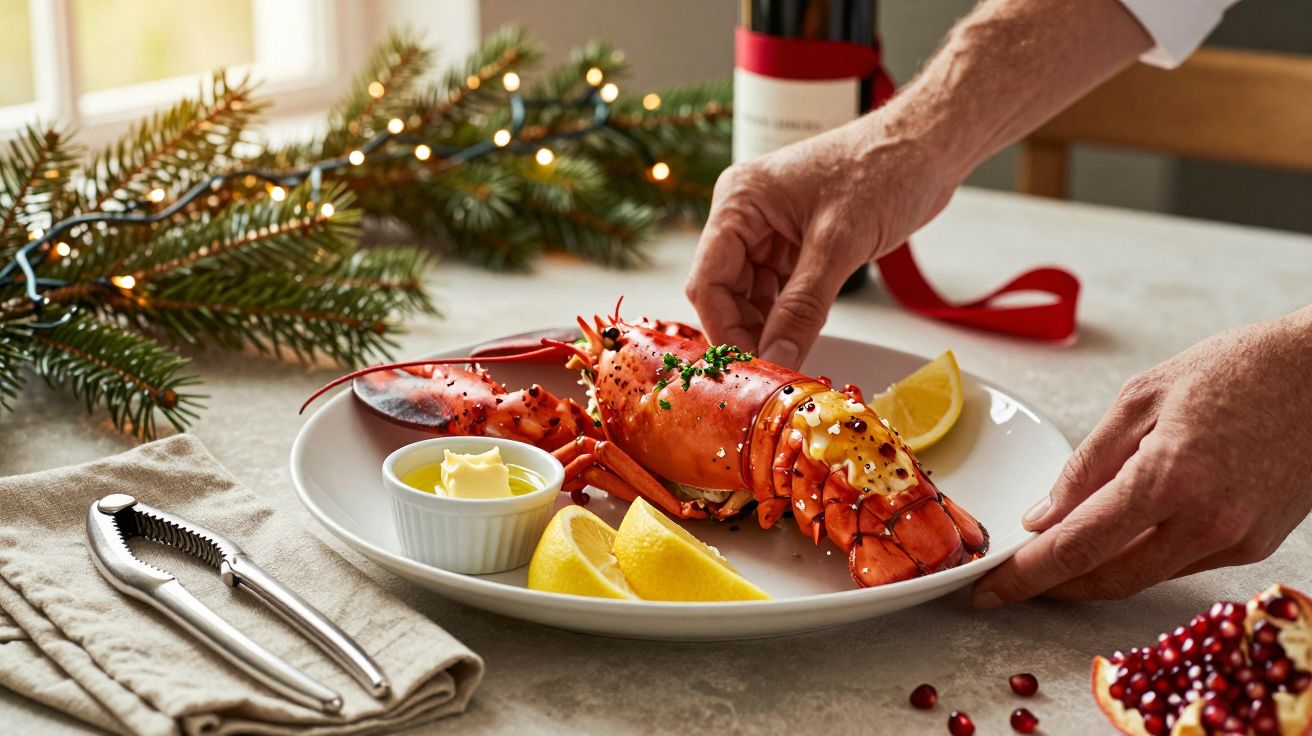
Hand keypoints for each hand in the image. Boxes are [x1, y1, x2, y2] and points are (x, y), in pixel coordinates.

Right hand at [685, 112, 957, 367]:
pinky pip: (779, 292)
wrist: (928, 145)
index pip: (708, 280)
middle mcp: (745, 216)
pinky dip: (788, 319)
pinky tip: (802, 341)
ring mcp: (770, 231)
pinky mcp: (797, 244)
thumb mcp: (838, 244)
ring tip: (790, 363)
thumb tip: (776, 360)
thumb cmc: (884, 169)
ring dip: (769, 331)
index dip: (724, 329)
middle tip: (773, 374)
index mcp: (739, 202)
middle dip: (747, 334)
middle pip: (725, 293)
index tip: (750, 369)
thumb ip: (802, 308)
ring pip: (752, 298)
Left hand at [972, 308, 1311, 605]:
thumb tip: (1043, 518)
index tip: (986, 590)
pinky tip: (1112, 540)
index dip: (1025, 576)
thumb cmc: (1238, 369)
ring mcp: (1236, 540)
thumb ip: (1088, 463)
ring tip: (1049, 561)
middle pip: (1106, 578)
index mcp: (1168, 477)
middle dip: (1050, 587)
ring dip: (1090, 577)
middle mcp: (1205, 522)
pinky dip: (1136, 559)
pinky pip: (1178, 564)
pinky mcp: (1255, 546)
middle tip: (1007, 583)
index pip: (1077, 546)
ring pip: (1141, 578)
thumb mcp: (1144, 398)